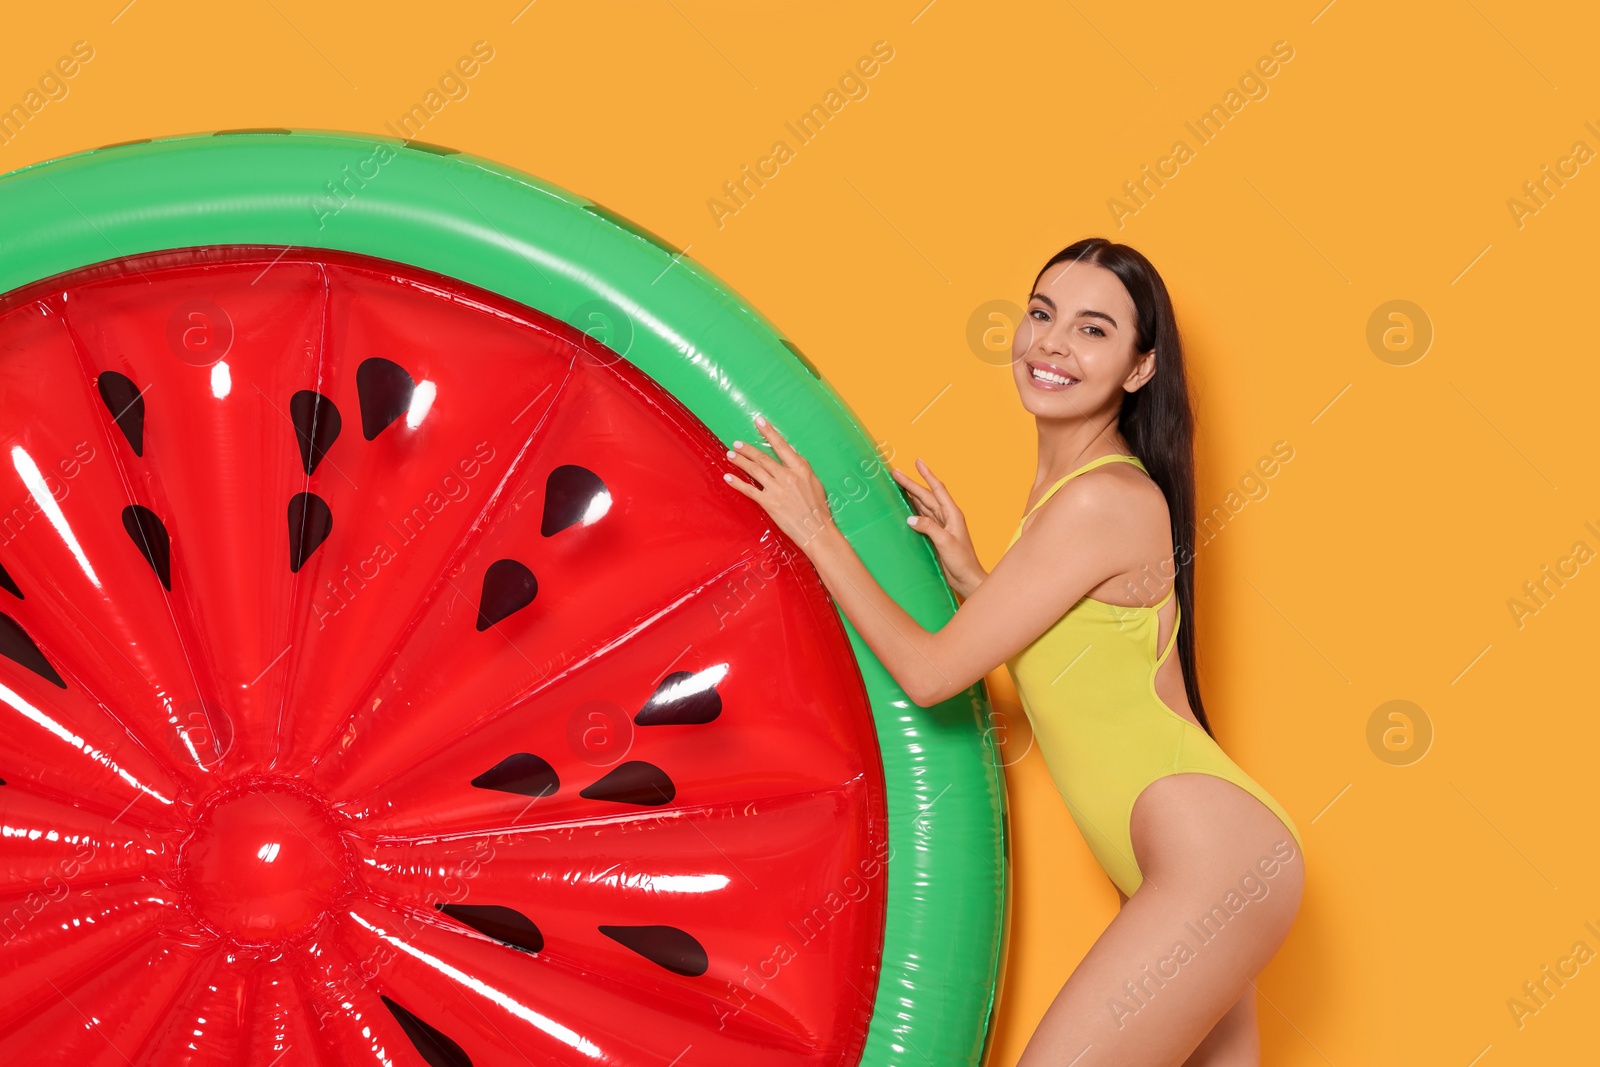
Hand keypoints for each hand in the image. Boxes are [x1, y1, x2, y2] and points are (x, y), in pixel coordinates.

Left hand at [722, 414, 835, 550]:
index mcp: (800, 468)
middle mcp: (787, 476)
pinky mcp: (769, 503)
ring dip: (741, 462)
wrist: (816, 529)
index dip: (769, 432)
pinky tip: (728, 477)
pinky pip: (749, 490)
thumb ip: (801, 468)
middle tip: (736, 443)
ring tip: (730, 455)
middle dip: (748, 449)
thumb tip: (790, 454)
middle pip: (763, 458)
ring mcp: (777, 489)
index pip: (781, 446)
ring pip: (754, 470)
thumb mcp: (815, 482)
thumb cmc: (818, 508)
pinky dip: (737, 483)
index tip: (758, 421)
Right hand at [893, 459, 986, 597]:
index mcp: (952, 514)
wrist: (966, 578)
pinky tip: (905, 505)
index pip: (937, 489)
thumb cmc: (962, 561)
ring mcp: (940, 525)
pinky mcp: (935, 534)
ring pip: (923, 505)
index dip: (927, 475)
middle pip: (926, 496)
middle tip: (896, 472)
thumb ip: (928, 528)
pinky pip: (922, 517)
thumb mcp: (945, 542)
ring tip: (898, 483)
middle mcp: (946, 516)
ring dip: (911, 494)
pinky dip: (913, 509)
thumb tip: (910, 517)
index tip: (918, 461)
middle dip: (912, 483)